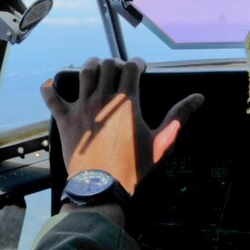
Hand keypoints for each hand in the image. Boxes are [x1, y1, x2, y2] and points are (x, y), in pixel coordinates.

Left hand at [42, 58, 203, 195]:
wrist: (101, 185)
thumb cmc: (134, 166)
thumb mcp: (161, 143)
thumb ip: (179, 117)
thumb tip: (199, 98)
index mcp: (127, 101)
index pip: (131, 67)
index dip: (137, 64)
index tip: (141, 69)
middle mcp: (103, 98)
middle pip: (107, 65)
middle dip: (115, 63)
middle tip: (119, 72)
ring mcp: (82, 107)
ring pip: (84, 73)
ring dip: (90, 66)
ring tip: (95, 69)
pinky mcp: (65, 119)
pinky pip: (52, 97)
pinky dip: (49, 88)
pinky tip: (51, 84)